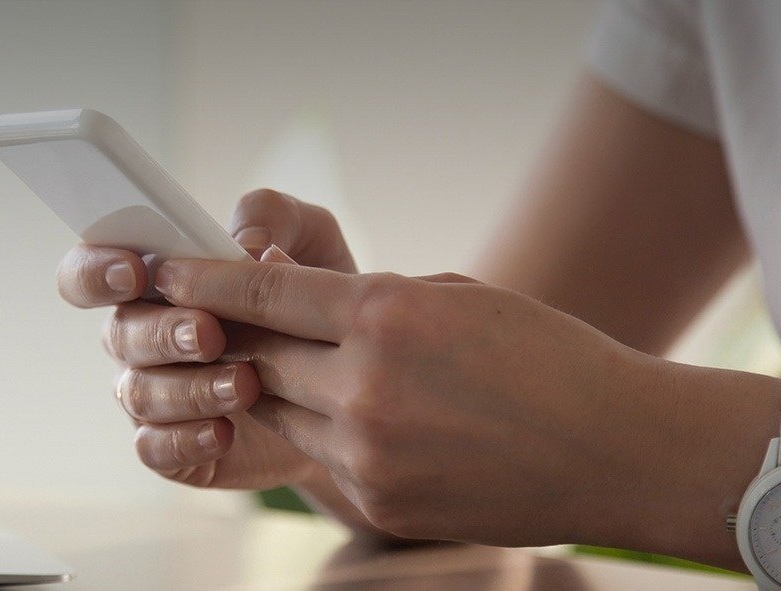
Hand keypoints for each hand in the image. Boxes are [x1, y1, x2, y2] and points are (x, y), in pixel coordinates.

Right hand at [54, 189, 356, 490]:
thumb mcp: (312, 242)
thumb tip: (245, 241)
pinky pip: (155, 448)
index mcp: (155, 283)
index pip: (90, 271)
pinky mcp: (174, 448)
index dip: (96, 271)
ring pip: (139, 393)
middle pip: (120, 333)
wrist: (352, 384)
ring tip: (244, 385)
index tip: (135, 273)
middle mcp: (142, 337)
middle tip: (211, 333)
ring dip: (188, 388)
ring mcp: (154, 395)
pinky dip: (186, 439)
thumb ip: (275, 217)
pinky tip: (225, 431)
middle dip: (163, 332)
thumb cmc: (316, 300)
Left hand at [150, 255, 694, 546]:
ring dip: (283, 390)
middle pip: (256, 358)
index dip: (202, 281)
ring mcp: (367, 452)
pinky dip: (331, 435)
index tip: (164, 272)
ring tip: (318, 372)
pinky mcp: (377, 502)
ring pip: (283, 413)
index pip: (261, 293)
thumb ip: (373, 300)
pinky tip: (377, 422)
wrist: (616, 450)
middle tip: (220, 324)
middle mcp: (364, 385)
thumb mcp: (456, 296)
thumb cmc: (549, 359)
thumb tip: (306, 303)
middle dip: (235, 340)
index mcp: (384, 315)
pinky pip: (323, 458)